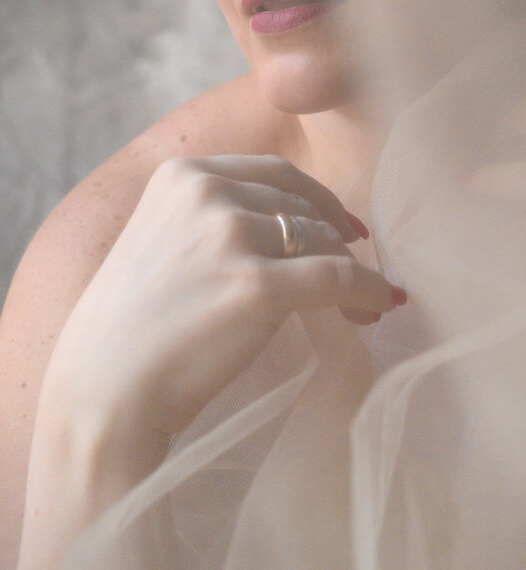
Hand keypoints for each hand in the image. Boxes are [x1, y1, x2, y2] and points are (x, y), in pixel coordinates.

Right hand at [43, 154, 402, 452]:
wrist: (102, 395)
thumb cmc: (133, 331)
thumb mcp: (160, 240)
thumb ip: (212, 217)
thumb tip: (298, 223)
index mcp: (181, 174)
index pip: (273, 173)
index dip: (317, 198)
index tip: (343, 223)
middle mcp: (205, 193)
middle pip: (301, 206)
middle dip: (336, 239)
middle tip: (357, 270)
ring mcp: (228, 237)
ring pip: (323, 241)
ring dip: (352, 271)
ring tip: (364, 303)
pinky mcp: (255, 286)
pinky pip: (338, 279)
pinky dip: (367, 291)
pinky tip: (378, 306)